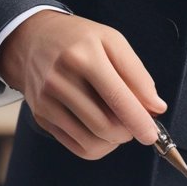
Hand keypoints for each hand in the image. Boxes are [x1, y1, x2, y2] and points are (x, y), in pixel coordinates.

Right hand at [0, 10, 165, 159]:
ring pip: (92, 142)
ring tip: (118, 122)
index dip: (139, 121)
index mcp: (83, 56)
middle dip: (128, 131)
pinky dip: (98, 145)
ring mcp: (47, 101)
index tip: (152, 134)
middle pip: (105, 126)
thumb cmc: (78, 40)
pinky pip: (77, 147)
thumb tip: (155, 107)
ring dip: (114, 140)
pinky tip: (101, 129)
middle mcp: (60, 80)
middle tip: (136, 121)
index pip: (117, 98)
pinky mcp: (41, 116)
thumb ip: (137, 75)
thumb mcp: (112, 41)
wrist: (31, 39)